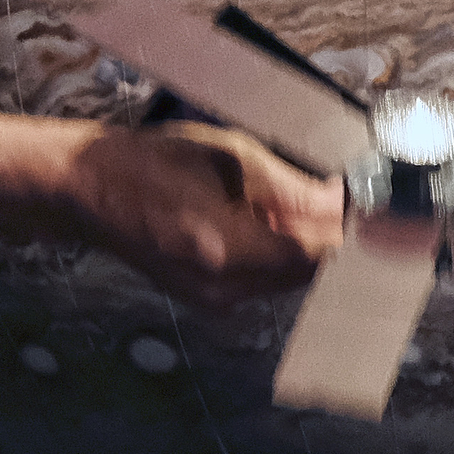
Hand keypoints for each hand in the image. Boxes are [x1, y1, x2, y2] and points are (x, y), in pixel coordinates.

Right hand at [67, 121, 346, 310]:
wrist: (91, 190)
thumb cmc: (154, 162)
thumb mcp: (229, 154)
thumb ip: (289, 185)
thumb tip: (336, 200)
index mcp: (225, 247)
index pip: (316, 254)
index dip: (347, 227)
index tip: (362, 200)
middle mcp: (221, 287)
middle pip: (305, 273)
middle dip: (330, 235)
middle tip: (340, 196)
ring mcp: (211, 299)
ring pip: (287, 280)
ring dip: (306, 245)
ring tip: (307, 203)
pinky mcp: (206, 298)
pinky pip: (262, 281)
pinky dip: (278, 254)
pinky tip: (272, 221)